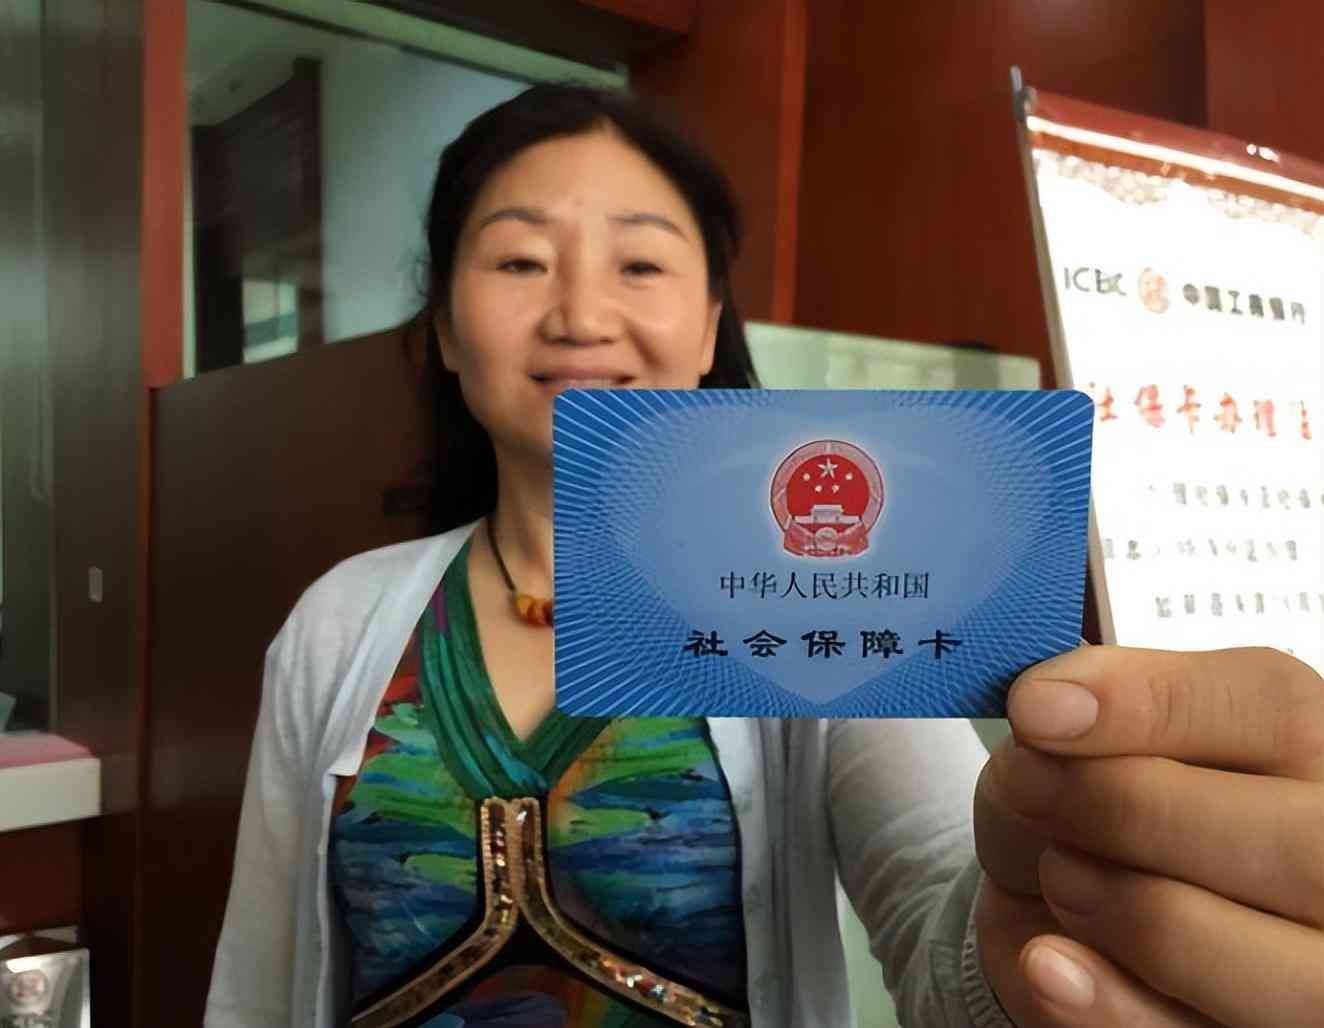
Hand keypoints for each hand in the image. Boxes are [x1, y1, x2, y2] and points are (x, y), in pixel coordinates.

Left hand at [973, 645, 1323, 1026]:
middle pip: (1303, 845)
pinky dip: (1112, 1006)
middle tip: (1030, 791)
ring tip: (1057, 877)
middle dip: (1137, 813)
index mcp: (1310, 747)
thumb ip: (1082, 718)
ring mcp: (1319, 972)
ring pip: (1287, 976)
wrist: (1050, 908)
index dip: (1147, 704)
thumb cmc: (1083, 808)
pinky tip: (1048, 963)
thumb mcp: (1070, 739)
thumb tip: (1051, 711)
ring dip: (1140, 917)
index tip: (1035, 711)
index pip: (1273, 707)